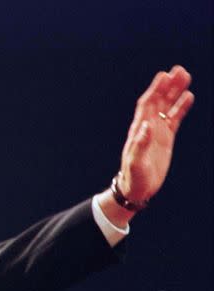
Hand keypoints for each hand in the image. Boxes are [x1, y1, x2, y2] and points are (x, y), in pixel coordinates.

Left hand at [119, 65, 193, 202]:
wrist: (137, 189)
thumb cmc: (133, 177)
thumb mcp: (135, 162)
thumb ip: (140, 145)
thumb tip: (146, 126)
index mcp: (139, 130)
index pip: (147, 104)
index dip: (155, 89)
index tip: (164, 75)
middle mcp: (147, 127)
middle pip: (158, 100)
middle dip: (168, 85)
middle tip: (180, 70)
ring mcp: (157, 132)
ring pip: (167, 106)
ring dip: (175, 92)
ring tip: (186, 77)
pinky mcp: (165, 139)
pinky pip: (174, 119)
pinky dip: (181, 107)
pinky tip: (189, 96)